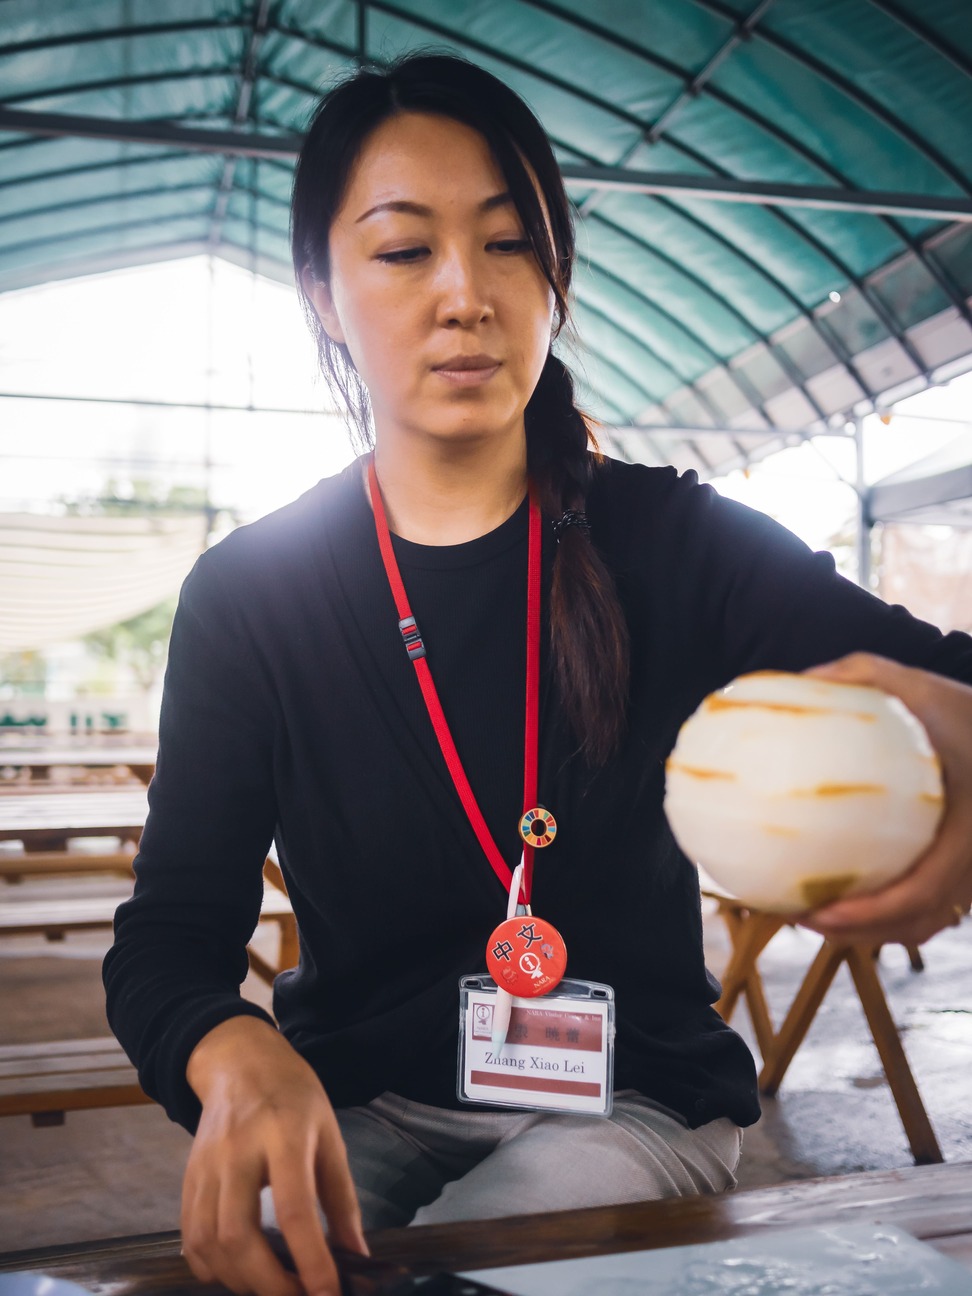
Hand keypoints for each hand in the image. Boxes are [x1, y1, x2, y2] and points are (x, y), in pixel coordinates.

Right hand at [181, 1017, 367, 1295]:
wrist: (241, 1062)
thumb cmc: (294, 1096)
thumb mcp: (330, 1134)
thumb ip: (342, 1198)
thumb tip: (357, 1256)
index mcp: (283, 1135)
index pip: (294, 1208)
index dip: (311, 1260)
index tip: (328, 1294)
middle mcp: (237, 1152)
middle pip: (238, 1234)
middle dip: (268, 1283)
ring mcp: (206, 1167)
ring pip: (207, 1241)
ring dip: (239, 1280)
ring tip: (271, 1288)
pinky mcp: (188, 1178)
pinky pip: (190, 1237)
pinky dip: (210, 1267)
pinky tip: (236, 1273)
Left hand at [801, 653, 971, 946]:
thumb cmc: (966, 708)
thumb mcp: (917, 684)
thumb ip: (861, 675)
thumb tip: (798, 681)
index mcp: (968, 826)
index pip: (924, 889)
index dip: (873, 912)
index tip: (822, 911)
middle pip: (918, 921)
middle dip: (857, 931)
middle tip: (800, 918)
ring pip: (923, 924)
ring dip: (869, 932)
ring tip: (812, 918)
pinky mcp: (968, 877)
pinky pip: (930, 912)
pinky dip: (889, 918)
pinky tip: (844, 904)